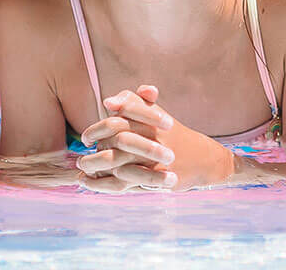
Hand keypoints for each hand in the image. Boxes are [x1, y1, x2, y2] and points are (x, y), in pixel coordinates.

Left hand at [76, 85, 235, 192]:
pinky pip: (125, 181)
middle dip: (95, 147)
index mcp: (149, 119)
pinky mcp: (156, 177)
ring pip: (118, 161)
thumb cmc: (173, 135)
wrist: (203, 158)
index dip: (98, 128)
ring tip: (82, 170)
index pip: (117, 119)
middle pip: (115, 139)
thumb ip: (134, 102)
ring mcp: (154, 157)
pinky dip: (103, 184)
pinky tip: (91, 184)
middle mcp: (151, 136)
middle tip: (82, 155)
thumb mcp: (156, 113)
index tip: (86, 137)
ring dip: (95, 166)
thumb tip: (108, 101)